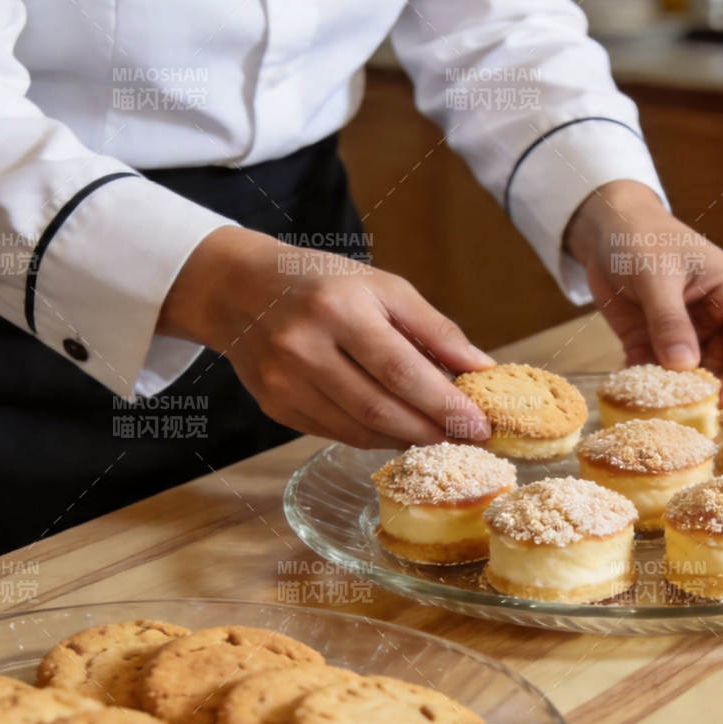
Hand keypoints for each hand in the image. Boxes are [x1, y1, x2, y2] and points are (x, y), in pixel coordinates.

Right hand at [158, 226, 492, 448]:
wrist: (240, 289)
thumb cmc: (323, 283)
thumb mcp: (384, 288)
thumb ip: (434, 330)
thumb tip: (482, 370)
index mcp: (339, 308)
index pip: (401, 369)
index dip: (444, 404)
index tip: (480, 424)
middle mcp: (304, 347)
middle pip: (379, 408)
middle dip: (432, 431)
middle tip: (468, 440)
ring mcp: (283, 382)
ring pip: (358, 430)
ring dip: (406, 439)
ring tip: (439, 436)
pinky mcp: (274, 407)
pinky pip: (335, 434)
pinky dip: (373, 438)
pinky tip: (398, 431)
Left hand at [566, 181, 722, 404]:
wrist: (605, 227)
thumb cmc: (641, 236)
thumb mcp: (656, 275)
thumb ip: (669, 320)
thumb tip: (684, 365)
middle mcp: (719, 318)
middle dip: (710, 394)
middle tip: (693, 423)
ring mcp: (689, 334)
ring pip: (693, 377)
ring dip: (679, 396)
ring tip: (662, 417)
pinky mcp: (658, 344)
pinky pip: (659, 375)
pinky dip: (649, 389)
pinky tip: (635, 403)